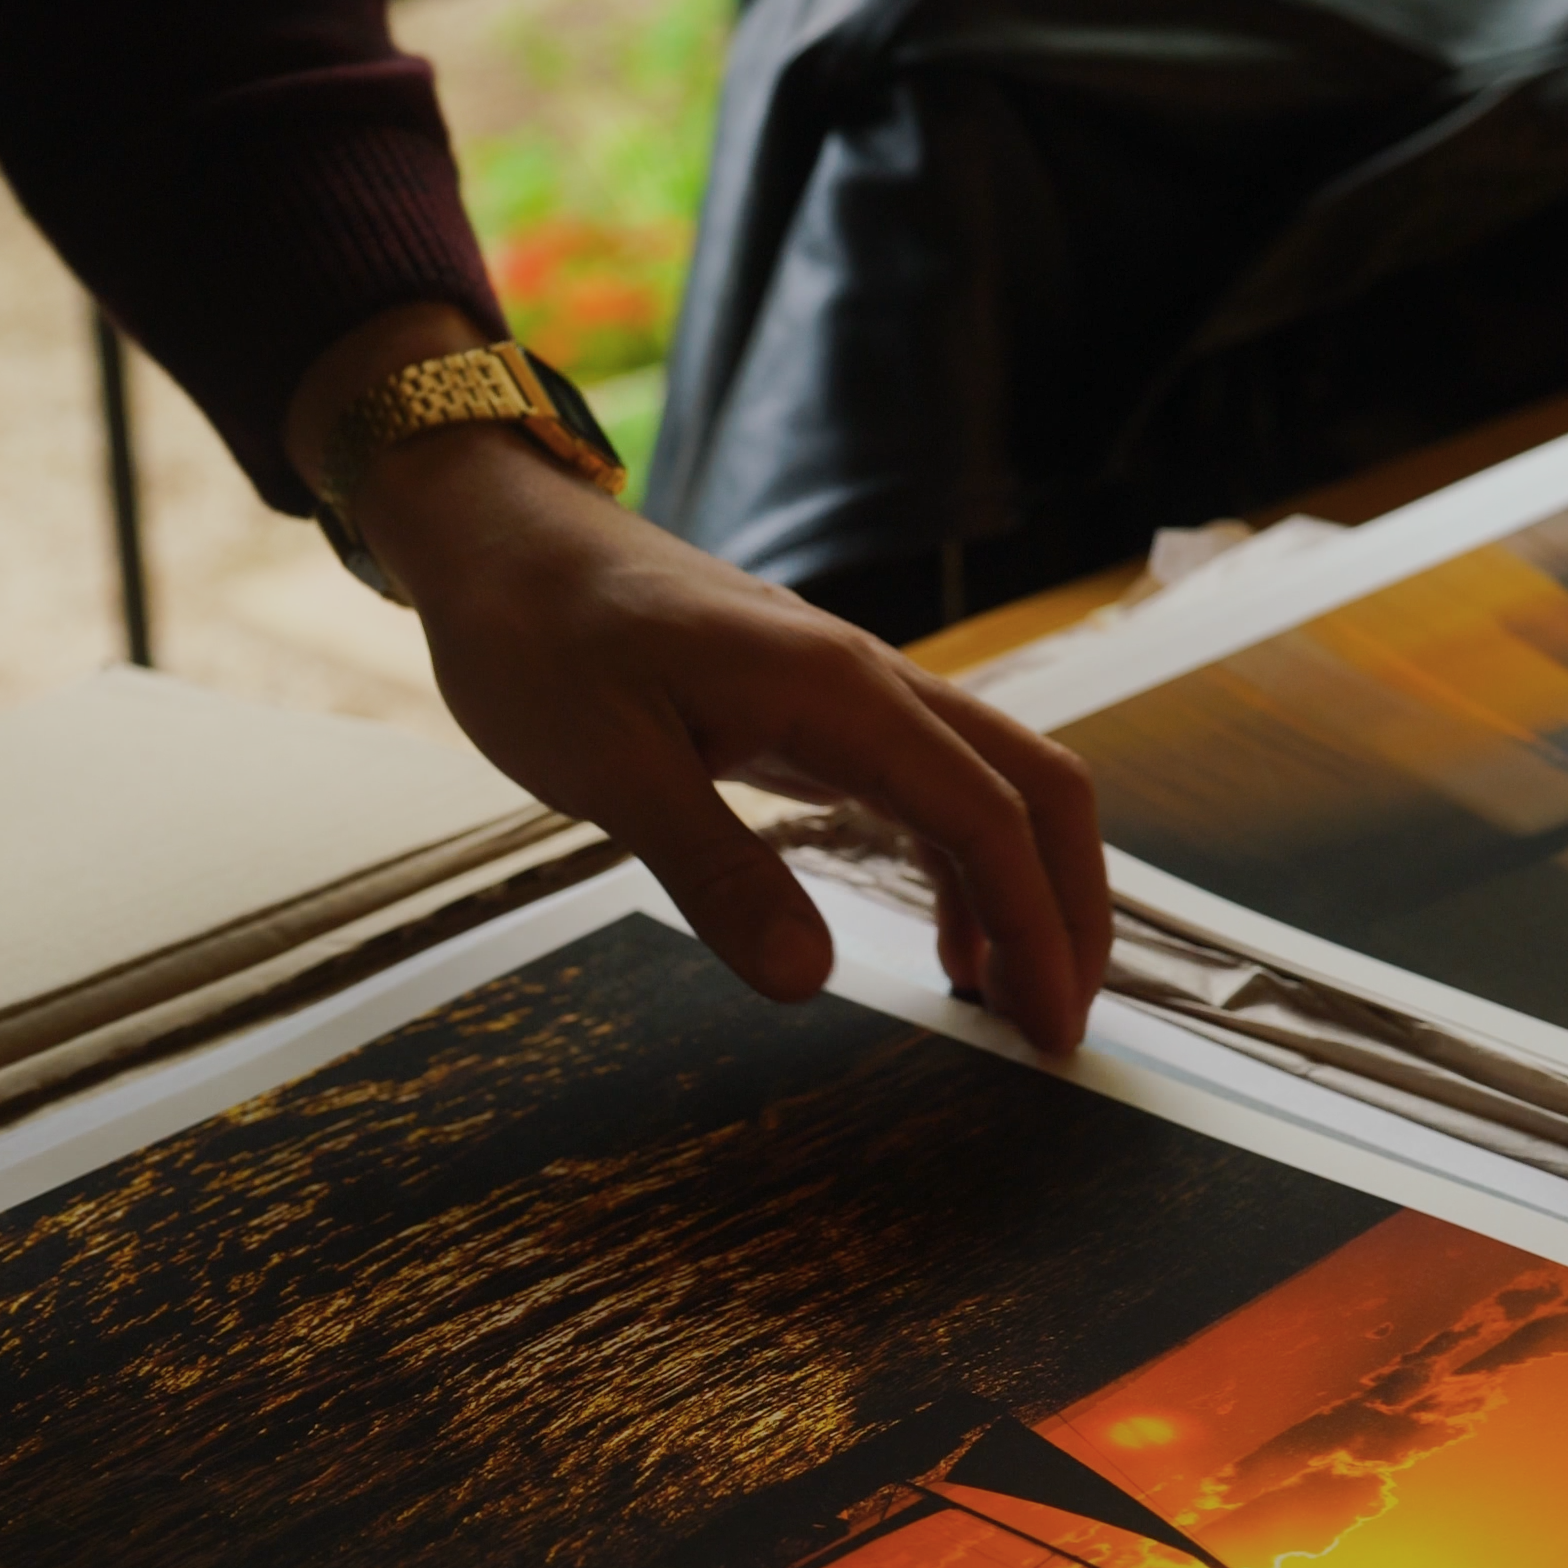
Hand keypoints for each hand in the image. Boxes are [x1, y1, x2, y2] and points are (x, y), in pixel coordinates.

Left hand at [332, 413, 1110, 1055]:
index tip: (1050, 1030)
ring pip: (993, 787)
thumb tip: (806, 981)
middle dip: (1070, 910)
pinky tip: (949, 946)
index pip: (987, 815)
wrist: (497, 537)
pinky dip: (963, 869)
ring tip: (1016, 1008)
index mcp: (837, 689)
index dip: (1036, 926)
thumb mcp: (607, 766)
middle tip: (1064, 1030)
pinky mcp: (817, 713)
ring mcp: (850, 693)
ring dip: (1024, 892)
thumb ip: (713, 872)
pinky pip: (931, 790)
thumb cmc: (536, 635)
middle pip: (1033, 789)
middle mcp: (869, 682)